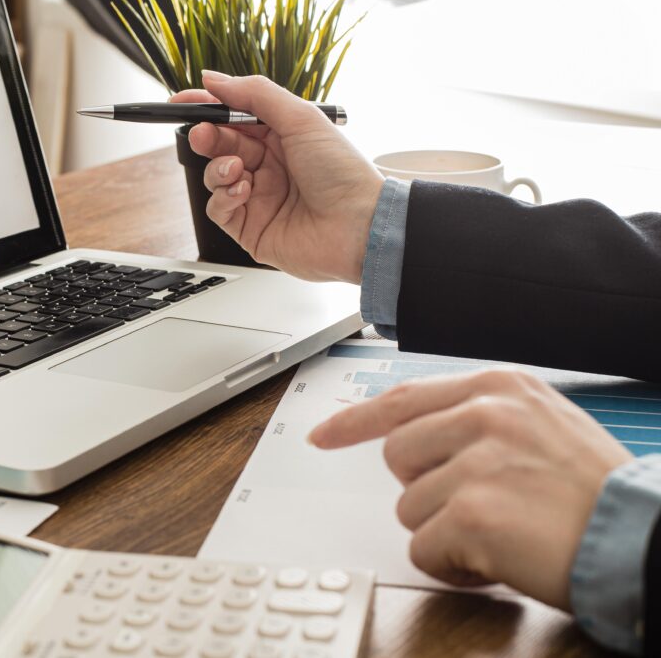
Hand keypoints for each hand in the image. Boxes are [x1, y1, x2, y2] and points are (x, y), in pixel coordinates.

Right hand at [170, 71, 383, 282]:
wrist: (358, 226)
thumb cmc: (342, 173)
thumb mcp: (300, 118)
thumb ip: (255, 94)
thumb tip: (214, 79)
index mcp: (282, 137)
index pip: (234, 117)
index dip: (207, 108)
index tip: (180, 102)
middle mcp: (269, 166)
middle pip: (221, 146)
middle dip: (208, 137)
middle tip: (203, 135)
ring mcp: (258, 198)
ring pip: (215, 177)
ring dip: (218, 169)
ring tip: (237, 170)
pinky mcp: (250, 229)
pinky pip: (219, 209)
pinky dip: (224, 197)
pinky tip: (243, 192)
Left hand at [309, 369, 633, 608]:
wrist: (646, 538)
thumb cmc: (594, 492)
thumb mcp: (541, 424)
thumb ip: (479, 419)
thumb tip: (415, 436)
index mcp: (498, 386)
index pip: (402, 398)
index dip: (355, 421)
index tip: (324, 436)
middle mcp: (485, 414)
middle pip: (397, 456)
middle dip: (425, 489)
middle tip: (477, 505)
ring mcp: (477, 461)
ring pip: (408, 506)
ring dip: (445, 532)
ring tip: (500, 533)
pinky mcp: (472, 512)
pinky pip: (423, 548)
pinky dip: (452, 566)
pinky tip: (496, 561)